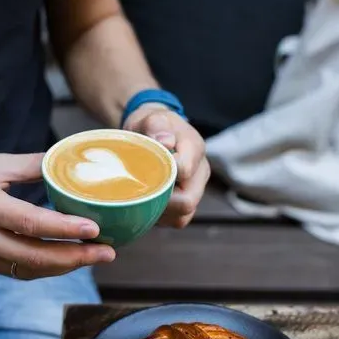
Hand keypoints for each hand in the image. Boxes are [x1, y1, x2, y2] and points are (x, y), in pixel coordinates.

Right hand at [0, 154, 114, 278]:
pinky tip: (67, 260)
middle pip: (34, 256)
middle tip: (107, 252)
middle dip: (75, 257)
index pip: (30, 223)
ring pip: (29, 269)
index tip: (94, 229)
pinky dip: (46, 268)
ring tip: (94, 257)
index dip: (64, 228)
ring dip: (65, 266)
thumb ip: (31, 164)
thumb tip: (64, 160)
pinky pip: (18, 271)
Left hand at [124, 104, 209, 227]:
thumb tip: (164, 141)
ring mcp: (195, 190)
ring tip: (140, 199)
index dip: (162, 175)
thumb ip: (157, 126)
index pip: (184, 170)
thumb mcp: (152, 118)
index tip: (140, 171)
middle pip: (188, 201)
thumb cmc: (153, 125)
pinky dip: (160, 217)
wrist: (156, 132)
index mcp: (195, 148)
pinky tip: (145, 204)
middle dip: (161, 200)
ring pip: (182, 216)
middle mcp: (200, 173)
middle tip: (138, 192)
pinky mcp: (186, 203)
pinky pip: (176, 220)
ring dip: (160, 212)